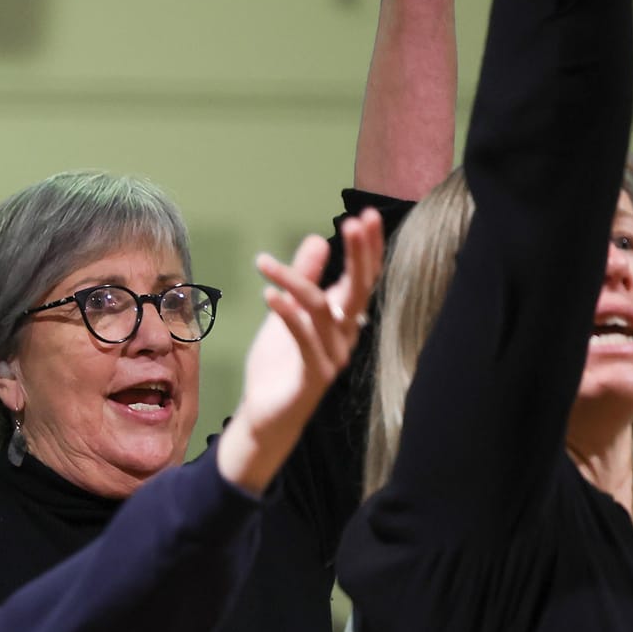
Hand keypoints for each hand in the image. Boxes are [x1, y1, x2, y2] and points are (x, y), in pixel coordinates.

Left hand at [218, 209, 384, 494]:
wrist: (265, 415)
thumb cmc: (280, 363)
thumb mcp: (287, 312)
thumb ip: (304, 278)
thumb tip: (318, 238)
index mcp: (344, 319)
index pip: (363, 278)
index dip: (367, 249)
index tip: (364, 216)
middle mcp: (346, 336)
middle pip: (359, 290)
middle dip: (358, 255)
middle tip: (354, 222)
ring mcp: (333, 357)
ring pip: (322, 310)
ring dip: (295, 281)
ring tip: (265, 263)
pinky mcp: (314, 376)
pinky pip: (304, 340)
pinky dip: (286, 315)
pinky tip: (269, 295)